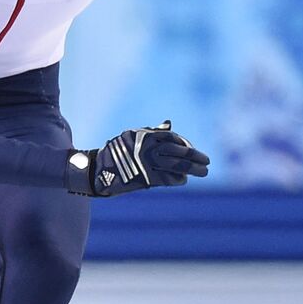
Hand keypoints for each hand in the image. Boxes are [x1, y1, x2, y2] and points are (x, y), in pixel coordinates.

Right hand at [66, 120, 210, 196]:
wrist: (96, 172)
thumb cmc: (115, 153)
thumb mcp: (131, 137)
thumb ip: (151, 132)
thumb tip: (169, 124)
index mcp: (143, 135)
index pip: (171, 138)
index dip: (185, 143)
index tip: (192, 150)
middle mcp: (146, 148)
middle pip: (178, 152)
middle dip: (195, 157)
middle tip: (207, 162)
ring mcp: (146, 164)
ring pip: (177, 166)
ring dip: (192, 169)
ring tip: (203, 172)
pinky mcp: (144, 178)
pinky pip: (168, 179)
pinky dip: (178, 179)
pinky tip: (183, 179)